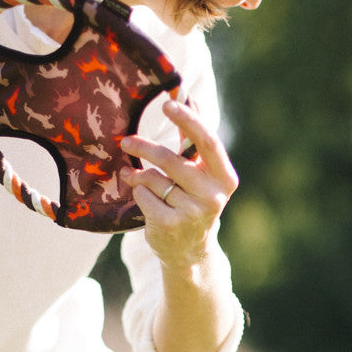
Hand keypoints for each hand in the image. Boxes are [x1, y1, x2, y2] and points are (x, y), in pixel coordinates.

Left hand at [121, 100, 238, 270]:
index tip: (168, 105)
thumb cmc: (193, 201)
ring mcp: (193, 213)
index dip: (188, 121)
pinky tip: (144, 200)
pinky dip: (138, 193)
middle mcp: (213, 196)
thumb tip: (185, 101)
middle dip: (144, 148)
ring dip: (138, 175)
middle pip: (171, 159)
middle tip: (126, 142)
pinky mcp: (170, 225)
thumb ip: (193, 145)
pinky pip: (143, 195)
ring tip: (133, 176)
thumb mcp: (201, 176)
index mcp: (225, 178)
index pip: (207, 142)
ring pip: (153, 178)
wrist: (190, 250)